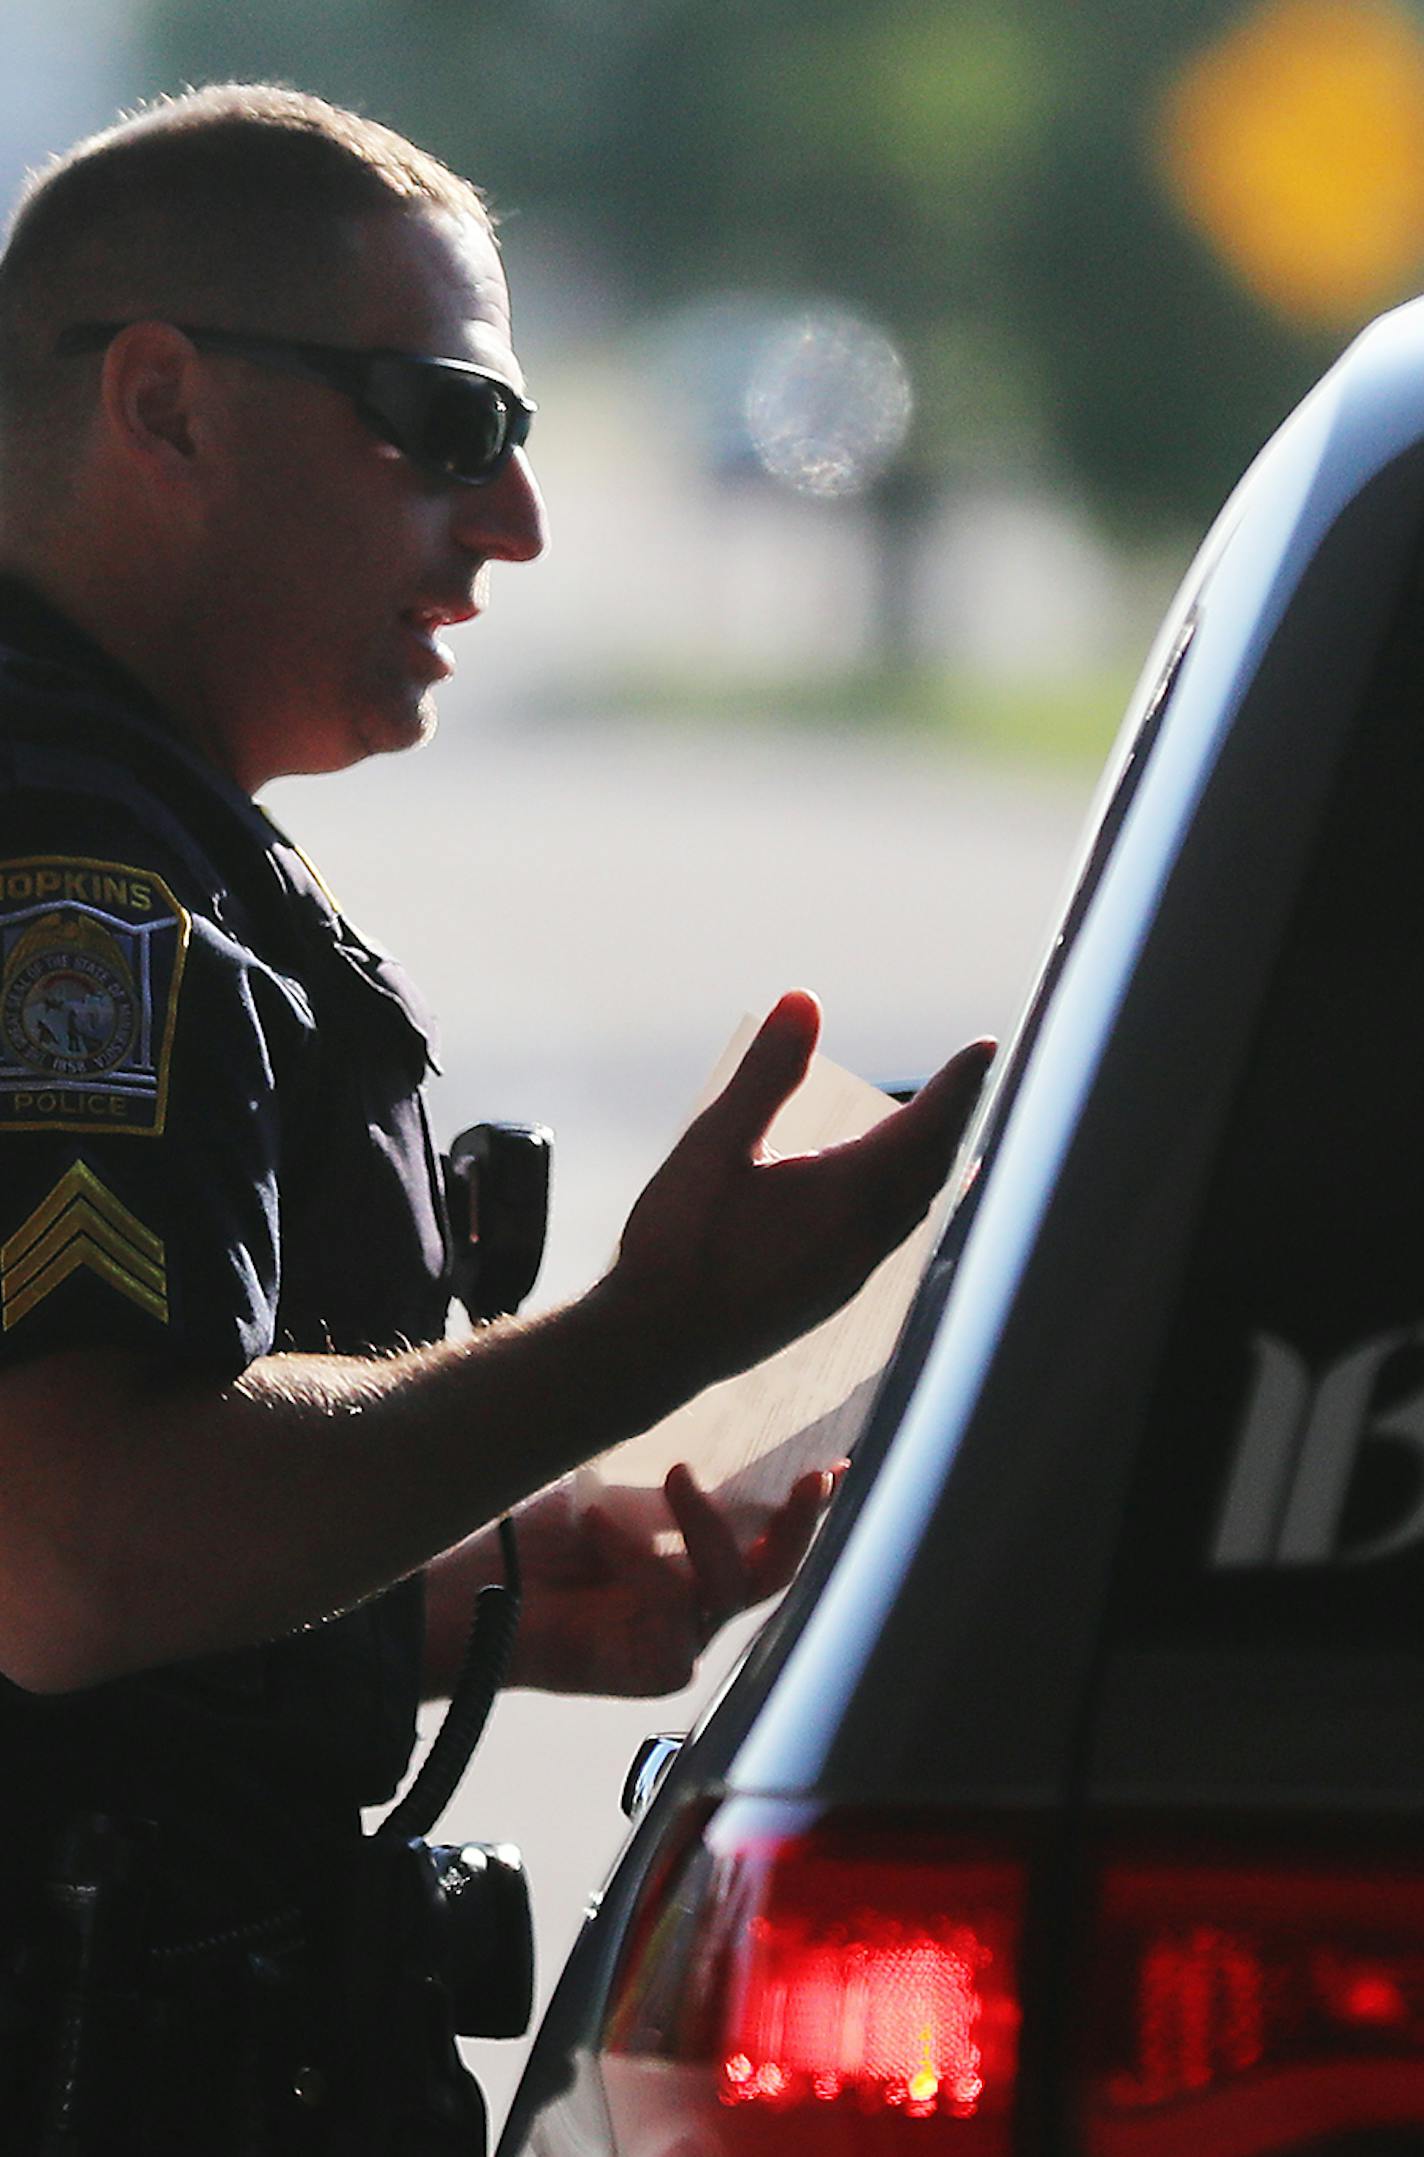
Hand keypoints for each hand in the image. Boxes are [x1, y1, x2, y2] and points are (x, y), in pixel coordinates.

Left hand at [505, 1463, 838, 1696]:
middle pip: (774, 1577)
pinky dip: (641, 1560)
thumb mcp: (623, 1500)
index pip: (766, 1542)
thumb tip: (730, 1460)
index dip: (807, 1511)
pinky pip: (677, 1610)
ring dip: (703, 1527)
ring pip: (728, 1588)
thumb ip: (680, 1497)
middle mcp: (693, 1611)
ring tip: (673, 1475)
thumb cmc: (536, 1544)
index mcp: (691, 1568)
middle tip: (810, 1479)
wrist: (469, 1584)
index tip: (839, 1469)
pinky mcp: (652, 1670)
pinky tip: (600, 1527)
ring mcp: (676, 1644)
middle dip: (798, 1526)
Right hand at [611, 990, 992, 1394]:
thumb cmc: (679, 1245)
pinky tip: (894, 1196)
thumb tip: (804, 1001)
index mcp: (849, 1194)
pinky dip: (913, 1196)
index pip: (927, 1125)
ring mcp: (852, 1273)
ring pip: (920, 1206)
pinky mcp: (831, 1295)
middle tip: (976, 1075)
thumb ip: (766, 1074)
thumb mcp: (715, 1143)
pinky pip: (895, 1233)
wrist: (656, 1347)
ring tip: (952, 1130)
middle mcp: (866, 1238)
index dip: (959, 1083)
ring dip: (940, 1160)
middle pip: (935, 1167)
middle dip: (960, 1116)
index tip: (985, 1048)